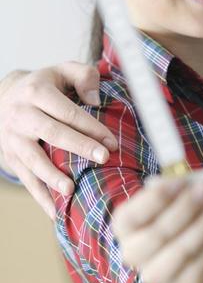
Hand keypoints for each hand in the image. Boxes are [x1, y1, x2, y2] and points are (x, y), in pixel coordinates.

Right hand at [0, 64, 117, 218]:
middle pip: (51, 133)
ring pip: (32, 159)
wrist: (1, 98)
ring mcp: (12, 138)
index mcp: (36, 92)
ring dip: (52, 177)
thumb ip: (83, 76)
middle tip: (103, 158)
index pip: (66, 111)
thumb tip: (95, 99)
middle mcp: (21, 115)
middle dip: (78, 147)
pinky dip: (39, 197)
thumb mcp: (61, 70)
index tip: (111, 142)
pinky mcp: (10, 157)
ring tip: (71, 190)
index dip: (90, 126)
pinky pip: (25, 178)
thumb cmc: (42, 85)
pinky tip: (55, 212)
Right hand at [113, 178, 202, 282]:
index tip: (181, 182)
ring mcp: (159, 273)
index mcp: (126, 226)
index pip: (132, 216)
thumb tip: (181, 183)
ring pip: (181, 251)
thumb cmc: (186, 208)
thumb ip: (178, 186)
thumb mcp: (181, 191)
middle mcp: (135, 253)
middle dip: (185, 209)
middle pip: (156, 235)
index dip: (157, 199)